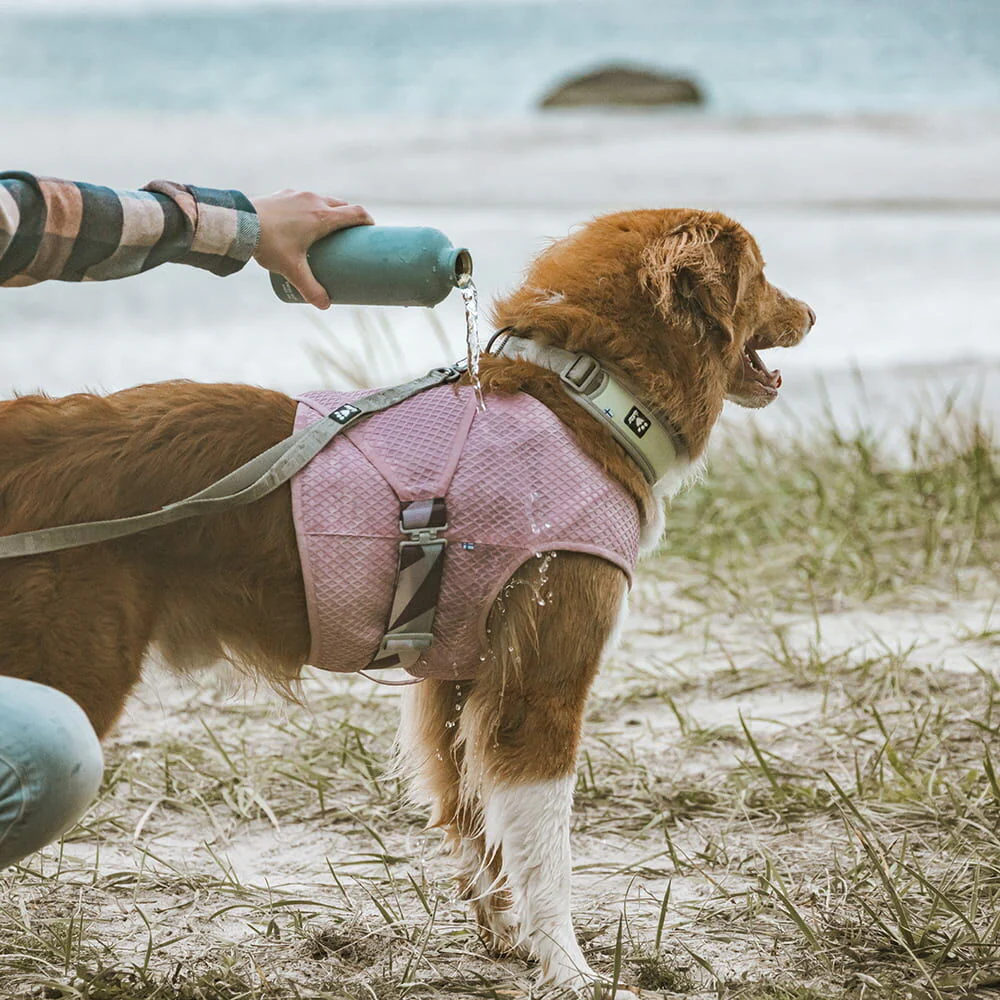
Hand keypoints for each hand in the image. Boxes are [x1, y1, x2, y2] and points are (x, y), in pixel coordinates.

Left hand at [251, 190, 372, 308]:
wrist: (239, 223)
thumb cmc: (269, 244)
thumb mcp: (292, 270)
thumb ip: (310, 289)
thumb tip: (325, 306)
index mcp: (323, 216)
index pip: (356, 213)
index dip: (368, 221)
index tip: (372, 231)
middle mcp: (314, 200)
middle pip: (342, 205)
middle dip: (350, 218)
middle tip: (350, 235)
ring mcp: (298, 194)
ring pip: (324, 199)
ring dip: (331, 210)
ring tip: (328, 227)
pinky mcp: (284, 194)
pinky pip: (305, 198)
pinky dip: (311, 207)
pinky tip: (304, 218)